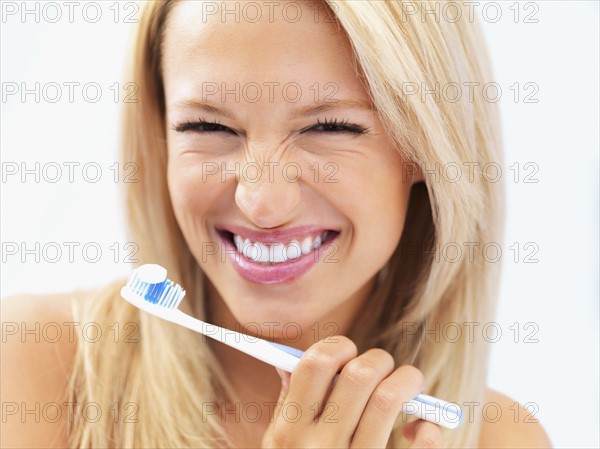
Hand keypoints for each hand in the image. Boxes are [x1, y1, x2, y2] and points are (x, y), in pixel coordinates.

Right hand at [261, 336, 443, 447]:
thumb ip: (288, 406)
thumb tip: (288, 363)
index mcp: (290, 433)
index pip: (313, 365)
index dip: (336, 346)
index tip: (347, 351)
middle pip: (357, 375)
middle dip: (377, 360)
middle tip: (382, 365)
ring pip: (390, 399)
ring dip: (407, 379)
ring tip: (410, 382)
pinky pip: (420, 445)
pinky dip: (427, 427)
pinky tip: (420, 427)